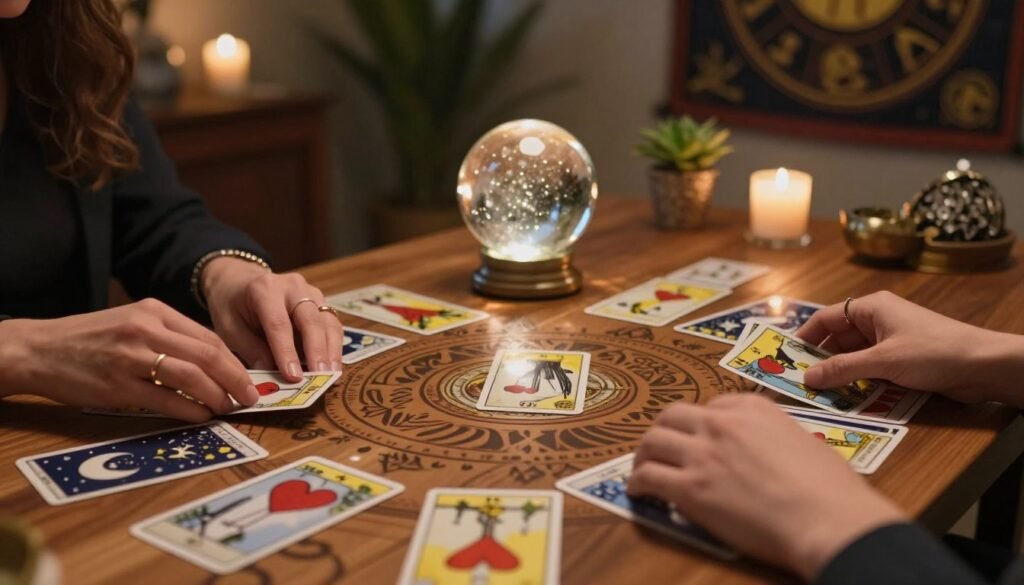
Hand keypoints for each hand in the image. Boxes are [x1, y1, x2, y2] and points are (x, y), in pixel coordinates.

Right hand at [0, 299, 257, 420]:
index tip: (248, 378)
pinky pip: (166, 400)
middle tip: (250, 397)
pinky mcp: (118, 385)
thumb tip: (212, 362)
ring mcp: (132, 357)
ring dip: (218, 396)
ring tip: (229, 408)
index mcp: (154, 311)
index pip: (208, 336)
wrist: (39, 350)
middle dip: (236, 379)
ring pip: (192, 377)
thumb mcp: (131, 322)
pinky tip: (202, 417)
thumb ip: (168, 336)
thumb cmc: (89, 339)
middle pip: (209, 355)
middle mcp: (146, 330)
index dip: (234, 360)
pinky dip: (190, 410)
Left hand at [201, 258, 343, 380]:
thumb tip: (272, 375)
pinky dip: (334, 346)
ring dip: (331, 350)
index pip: (279, 324)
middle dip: (317, 351)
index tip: (293, 377)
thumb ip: (250, 350)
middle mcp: (292, 286)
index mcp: (264, 289)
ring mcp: (310, 292)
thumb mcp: (229, 328)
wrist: (239, 280)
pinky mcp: (320, 301)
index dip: (287, 352)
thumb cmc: (231, 305)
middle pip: (310, 320)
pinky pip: (331, 324)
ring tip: (332, 374)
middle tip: (321, 376)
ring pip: (327, 322)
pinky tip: (333, 366)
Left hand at [627, 395, 905, 580]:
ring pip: (652, 441)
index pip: (713, 404)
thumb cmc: (830, 489)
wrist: (827, 518)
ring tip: (642, 469)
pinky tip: (639, 493)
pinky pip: (648, 477)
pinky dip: (637, 484)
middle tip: (662, 449)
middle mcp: (722, 423)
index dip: (702, 423)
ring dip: (643, 455)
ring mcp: (703, 453)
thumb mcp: (805, 442)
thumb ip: (776, 439)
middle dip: (664, 431)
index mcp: (754, 408)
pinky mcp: (690, 487)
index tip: (699, 438)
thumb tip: (769, 456)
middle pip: (673, 416)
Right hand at [795, 290, 1023, 404]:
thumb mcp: (883, 361)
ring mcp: (891, 340)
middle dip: (822, 360)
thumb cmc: (933, 352)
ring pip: (854, 356)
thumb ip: (843, 369)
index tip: (787, 358)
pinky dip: (860, 381)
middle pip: (839, 339)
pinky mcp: (902, 359)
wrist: (983, 365)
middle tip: (801, 382)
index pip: (826, 318)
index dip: (805, 337)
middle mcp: (878, 320)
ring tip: (821, 394)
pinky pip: (871, 368)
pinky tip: (849, 397)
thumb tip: (807, 378)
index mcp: (871, 308)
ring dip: (841, 373)